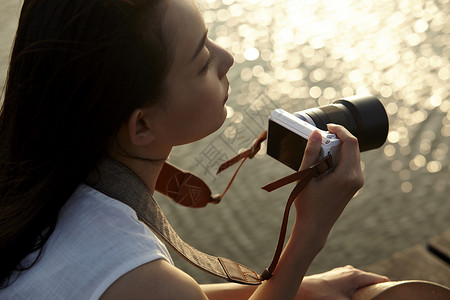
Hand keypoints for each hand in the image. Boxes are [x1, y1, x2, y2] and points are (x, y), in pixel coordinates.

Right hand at [294, 124, 363, 240]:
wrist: (314, 226)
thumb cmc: (308, 204)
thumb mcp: (305, 176)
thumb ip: (311, 152)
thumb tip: (316, 133)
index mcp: (346, 175)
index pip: (350, 143)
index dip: (340, 130)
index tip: (327, 127)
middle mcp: (356, 177)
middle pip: (353, 147)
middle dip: (338, 138)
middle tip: (320, 138)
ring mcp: (357, 182)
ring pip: (352, 154)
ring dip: (338, 148)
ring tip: (319, 152)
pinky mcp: (354, 184)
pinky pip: (350, 163)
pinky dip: (339, 157)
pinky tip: (324, 163)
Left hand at [297, 266, 389, 299]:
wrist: (300, 290)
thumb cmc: (320, 296)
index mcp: (356, 275)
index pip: (382, 280)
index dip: (390, 289)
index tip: (396, 295)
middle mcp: (351, 271)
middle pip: (372, 281)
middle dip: (376, 291)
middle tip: (382, 298)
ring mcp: (343, 272)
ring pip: (361, 282)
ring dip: (365, 291)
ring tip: (368, 298)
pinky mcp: (336, 277)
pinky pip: (351, 283)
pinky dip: (356, 290)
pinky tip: (354, 296)